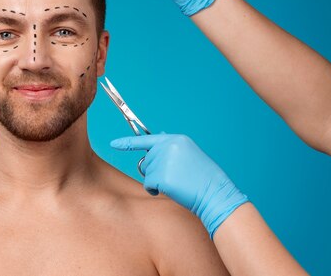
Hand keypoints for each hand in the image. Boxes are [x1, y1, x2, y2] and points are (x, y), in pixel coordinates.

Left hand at [111, 133, 247, 237]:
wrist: (215, 194)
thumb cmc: (204, 178)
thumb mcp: (190, 154)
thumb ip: (171, 148)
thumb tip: (157, 137)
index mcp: (176, 139)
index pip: (146, 139)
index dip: (127, 142)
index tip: (114, 143)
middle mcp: (168, 147)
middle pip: (147, 160)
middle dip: (156, 170)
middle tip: (176, 176)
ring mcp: (163, 161)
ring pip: (147, 173)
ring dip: (157, 181)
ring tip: (178, 183)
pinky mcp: (160, 177)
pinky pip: (148, 185)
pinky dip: (155, 190)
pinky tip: (172, 190)